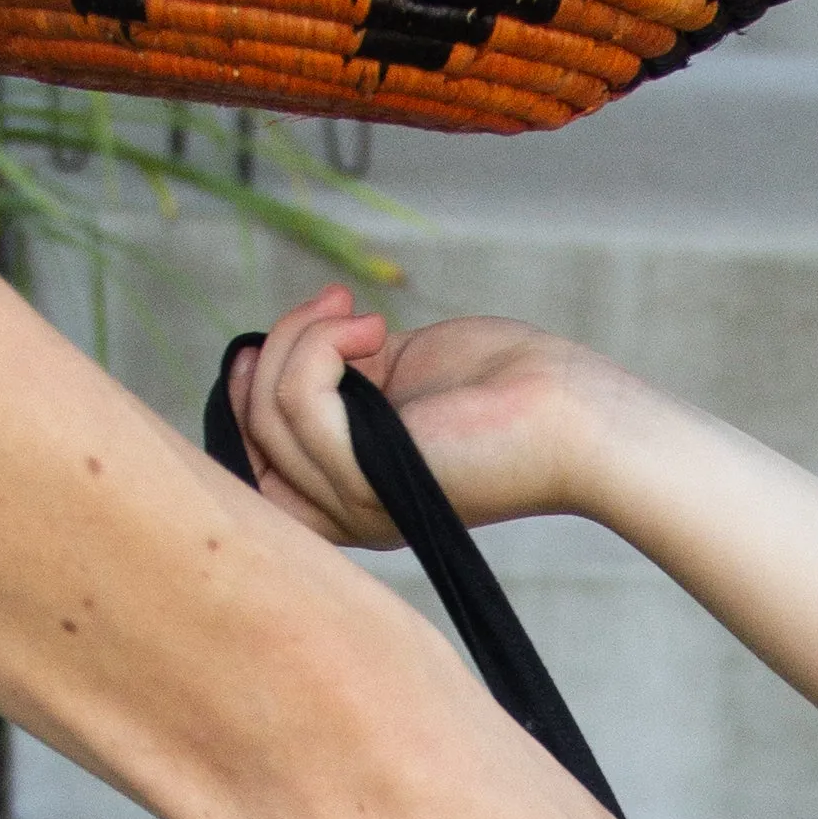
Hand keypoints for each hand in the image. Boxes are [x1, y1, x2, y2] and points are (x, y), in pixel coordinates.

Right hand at [229, 288, 612, 541]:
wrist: (571, 411)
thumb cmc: (504, 385)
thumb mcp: (401, 370)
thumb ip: (344, 370)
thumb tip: (292, 343)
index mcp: (351, 493)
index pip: (253, 462)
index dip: (246, 394)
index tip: (276, 336)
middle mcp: (346, 512)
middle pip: (252, 433)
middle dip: (276, 350)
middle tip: (335, 306)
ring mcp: (356, 505)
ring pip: (270, 413)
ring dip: (303, 336)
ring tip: (360, 313)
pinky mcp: (371, 482)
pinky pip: (299, 403)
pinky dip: (322, 344)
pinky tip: (372, 325)